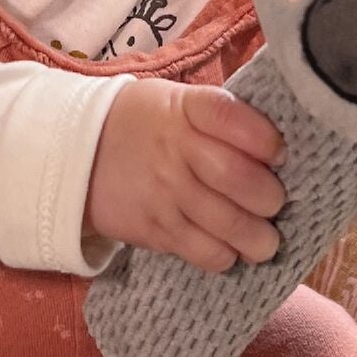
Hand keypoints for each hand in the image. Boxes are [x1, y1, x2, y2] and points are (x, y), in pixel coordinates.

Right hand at [84, 80, 286, 272]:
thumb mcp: (176, 101)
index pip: (233, 119)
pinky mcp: (155, 230)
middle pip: (239, 179)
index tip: (279, 154)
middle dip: (271, 197)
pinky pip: (204, 252)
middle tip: (274, 203)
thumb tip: (277, 148)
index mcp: (186, 109)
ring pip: (228, 224)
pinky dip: (226, 256)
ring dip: (259, 238)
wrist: (77, 154)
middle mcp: (175, 150)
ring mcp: (164, 193)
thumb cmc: (145, 124)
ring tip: (265, 240)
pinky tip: (229, 248)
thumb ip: (221, 117)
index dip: (266, 140)